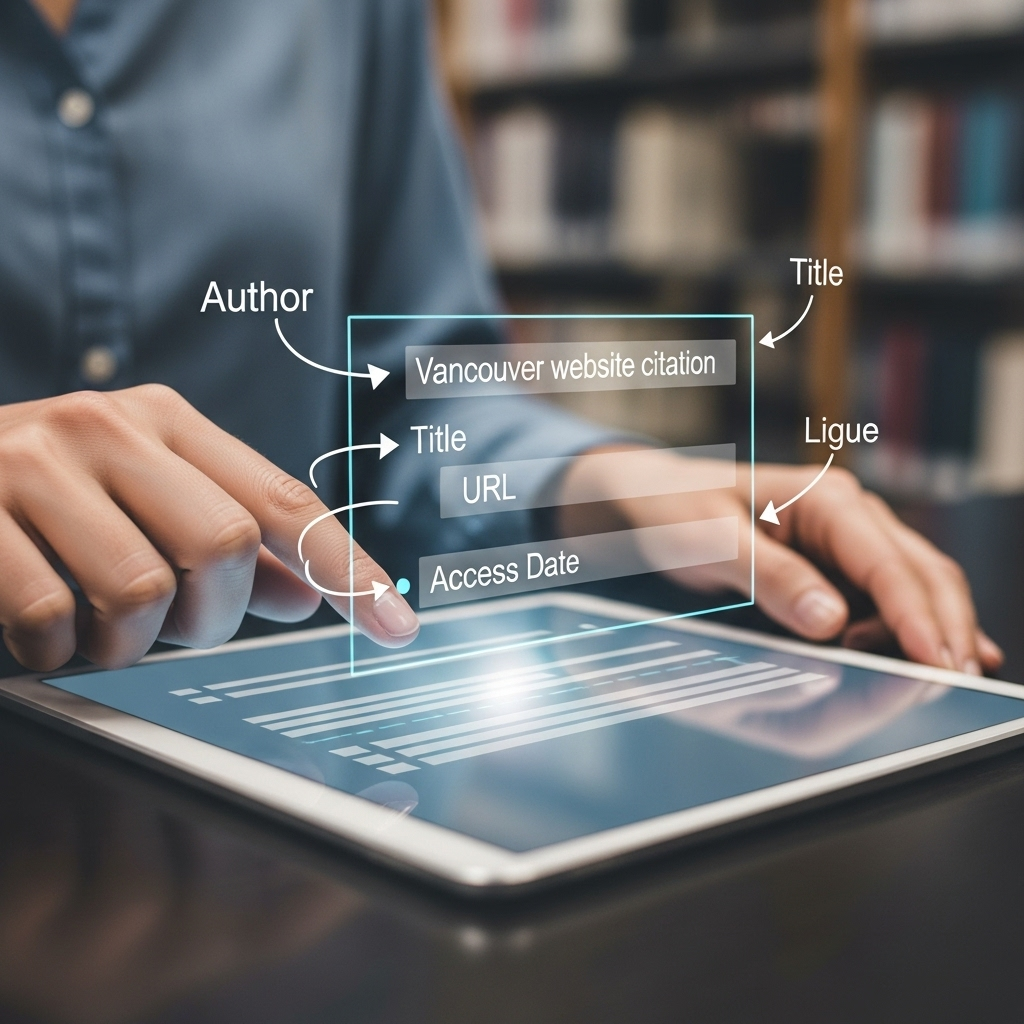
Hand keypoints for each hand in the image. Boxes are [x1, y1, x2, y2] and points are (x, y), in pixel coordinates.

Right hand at [0, 386, 418, 671]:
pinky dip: (57, 651)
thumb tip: (302, 596)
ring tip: (99, 628)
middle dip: (213, 616)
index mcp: (165, 420)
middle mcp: (107, 427)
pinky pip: (49, 619)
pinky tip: (41, 633)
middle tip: (178, 625)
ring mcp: (32, 465)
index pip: (284, 502)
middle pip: (225, 545)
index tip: (397, 628)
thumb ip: (227, 541)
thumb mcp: (143, 498)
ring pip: (141, 591)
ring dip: (130, 643)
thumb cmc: (46, 495)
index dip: (347, 571)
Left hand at [558, 447, 1002, 675]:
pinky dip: (917, 625)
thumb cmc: (676, 509)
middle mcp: (849, 518)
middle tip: (959, 682)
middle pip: (921, 574)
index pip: (888, 563)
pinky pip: (889, 597)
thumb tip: (830, 620)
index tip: (936, 660)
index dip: (917, 615)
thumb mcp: (710, 539)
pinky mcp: (838, 567)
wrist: (654, 499)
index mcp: (824, 500)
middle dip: (945, 627)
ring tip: (949, 681)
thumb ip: (769, 575)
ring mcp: (849, 542)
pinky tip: (942, 655)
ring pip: (916, 587)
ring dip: (935, 631)